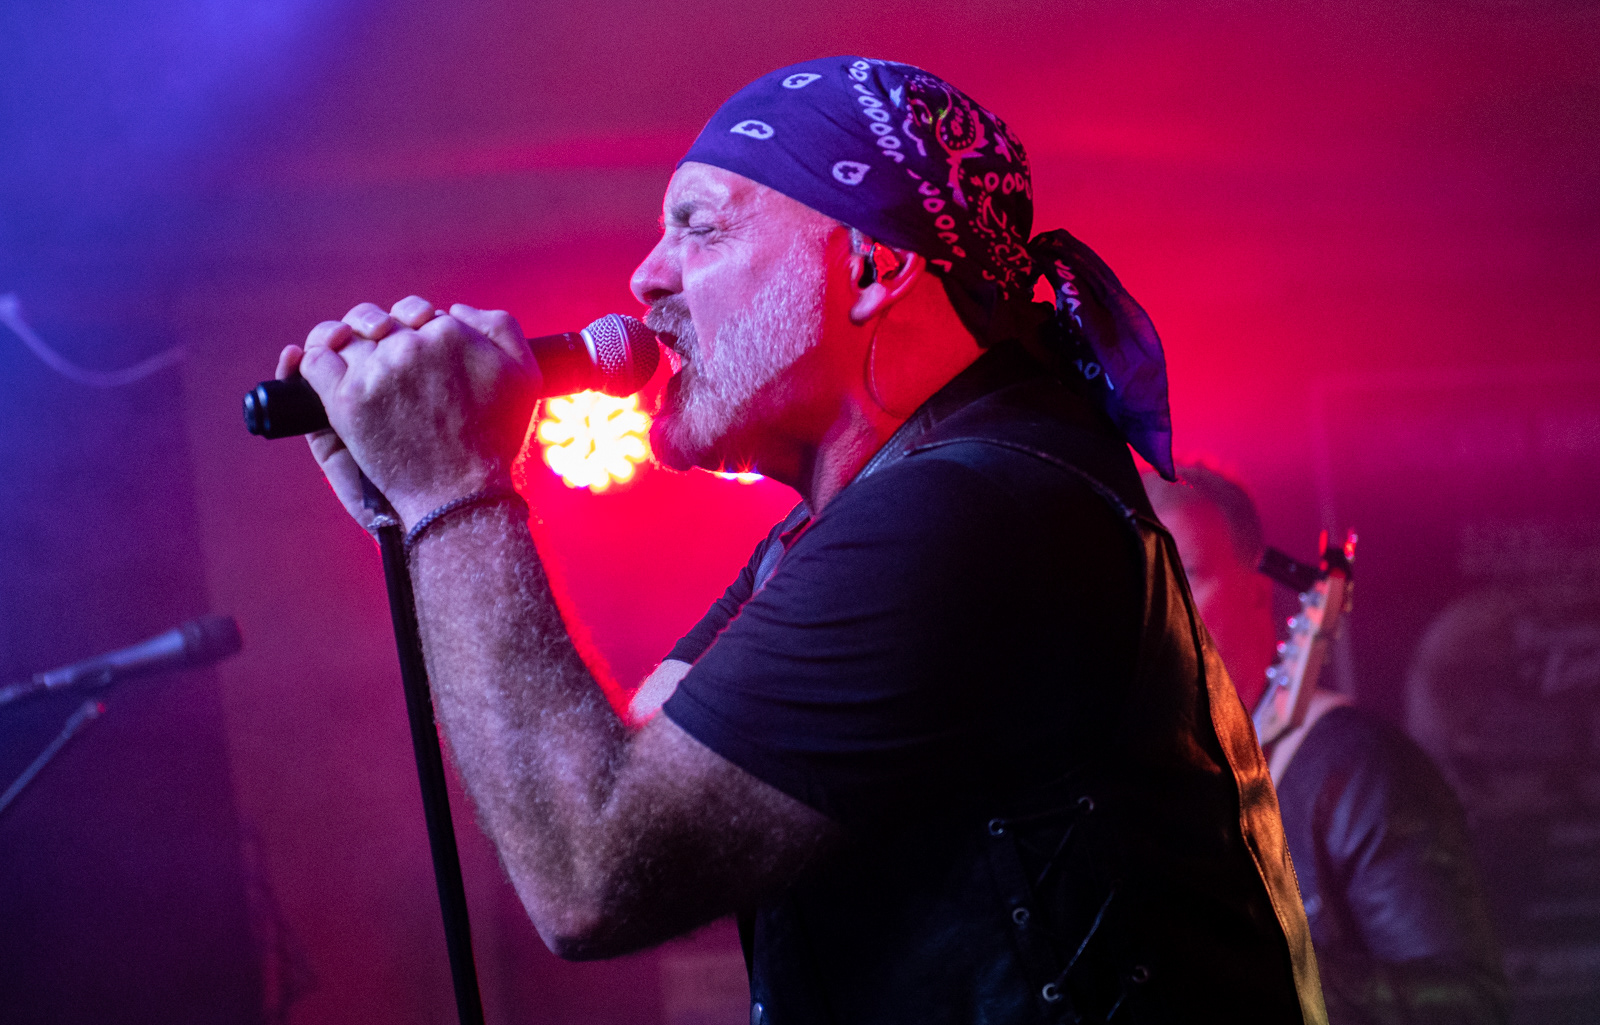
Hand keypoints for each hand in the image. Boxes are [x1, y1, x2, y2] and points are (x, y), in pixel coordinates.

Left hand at [275, 295, 542, 529]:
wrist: (463, 498)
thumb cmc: (496, 443)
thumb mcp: (525, 375)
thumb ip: (500, 328)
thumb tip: (454, 308)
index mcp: (450, 334)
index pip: (416, 313)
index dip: (411, 328)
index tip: (410, 351)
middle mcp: (412, 346)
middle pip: (378, 322)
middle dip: (375, 334)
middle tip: (379, 359)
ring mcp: (378, 372)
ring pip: (345, 338)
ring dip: (340, 343)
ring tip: (345, 359)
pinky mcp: (349, 401)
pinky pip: (314, 362)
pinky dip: (310, 360)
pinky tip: (315, 366)